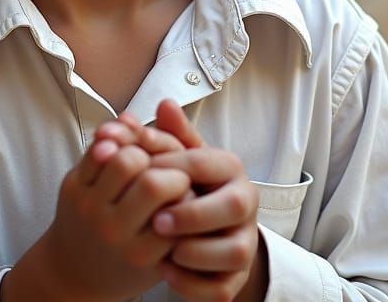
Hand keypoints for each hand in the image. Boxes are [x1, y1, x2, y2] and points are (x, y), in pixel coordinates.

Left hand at [0, 116, 191, 301]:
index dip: (186, 187)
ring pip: (125, 159)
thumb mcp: (161, 254)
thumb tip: (191, 140)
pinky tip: (123, 151)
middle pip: (153, 183)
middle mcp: (115, 232)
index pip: (179, 208)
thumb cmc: (126, 262)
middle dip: (167, 169)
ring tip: (145, 162)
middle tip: (166, 170)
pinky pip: (97, 150)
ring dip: (141, 152)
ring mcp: (90, 209)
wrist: (74, 274)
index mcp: (144, 253)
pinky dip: (115, 142)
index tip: (185, 185)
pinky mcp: (71, 189)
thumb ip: (183, 212)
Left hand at [148, 100, 267, 301]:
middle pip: (232, 205)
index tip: (141, 176)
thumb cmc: (185, 186)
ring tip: (162, 249)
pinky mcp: (235, 278)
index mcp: (230, 167)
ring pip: (235, 252)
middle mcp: (245, 202)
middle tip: (156, 221)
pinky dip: (193, 283)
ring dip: (196, 252)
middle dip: (193, 213)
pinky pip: (222, 287)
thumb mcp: (176, 158)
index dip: (171, 167)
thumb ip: (166, 135)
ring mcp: (244, 242)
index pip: (204, 162)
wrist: (200, 230)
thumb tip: (163, 103)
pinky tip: (166, 270)